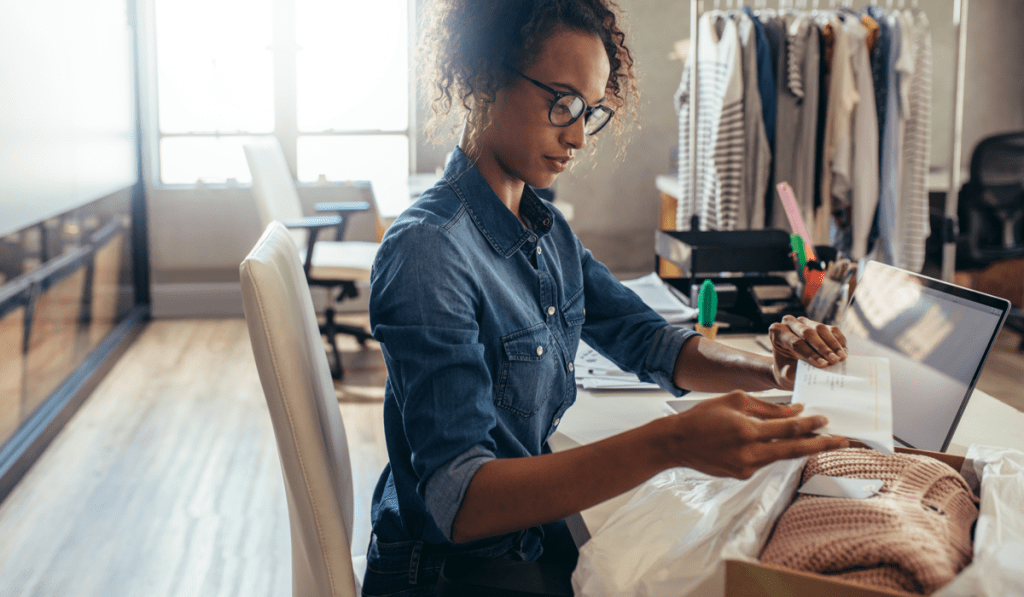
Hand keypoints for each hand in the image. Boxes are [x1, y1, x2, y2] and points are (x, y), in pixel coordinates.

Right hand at [662, 391, 848, 478]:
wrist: (676, 442)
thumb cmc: (704, 416)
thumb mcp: (735, 401)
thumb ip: (768, 407)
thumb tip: (796, 410)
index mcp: (747, 430)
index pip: (788, 428)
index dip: (810, 424)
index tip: (827, 419)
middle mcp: (749, 453)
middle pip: (794, 450)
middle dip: (822, 445)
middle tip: (844, 441)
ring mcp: (746, 468)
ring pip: (782, 457)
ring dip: (801, 449)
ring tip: (819, 441)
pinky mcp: (741, 475)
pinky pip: (765, 462)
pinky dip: (774, 452)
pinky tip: (778, 444)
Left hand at [768, 315, 846, 389]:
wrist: (789, 366)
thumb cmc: (787, 369)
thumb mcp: (786, 374)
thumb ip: (796, 373)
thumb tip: (813, 374)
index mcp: (777, 332)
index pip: (795, 342)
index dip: (810, 353)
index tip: (822, 364)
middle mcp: (789, 323)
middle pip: (808, 333)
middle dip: (822, 348)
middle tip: (834, 361)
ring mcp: (805, 321)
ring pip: (821, 328)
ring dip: (833, 344)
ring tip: (841, 358)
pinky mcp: (819, 325)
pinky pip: (832, 329)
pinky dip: (839, 340)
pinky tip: (843, 352)